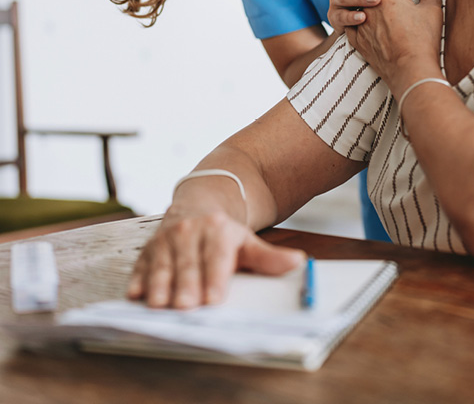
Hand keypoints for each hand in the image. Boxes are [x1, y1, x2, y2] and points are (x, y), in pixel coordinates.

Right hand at [128, 208, 304, 308]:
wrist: (197, 205)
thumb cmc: (223, 234)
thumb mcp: (247, 242)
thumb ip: (268, 257)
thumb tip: (298, 262)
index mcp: (218, 230)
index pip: (217, 257)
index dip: (214, 279)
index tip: (214, 299)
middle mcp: (190, 232)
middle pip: (188, 264)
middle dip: (186, 286)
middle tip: (184, 307)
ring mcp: (166, 240)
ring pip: (163, 264)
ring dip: (160, 284)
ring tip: (158, 304)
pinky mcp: (147, 249)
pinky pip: (141, 265)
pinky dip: (138, 279)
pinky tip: (135, 293)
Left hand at [345, 0, 442, 87]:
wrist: (409, 70)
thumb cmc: (422, 40)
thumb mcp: (432, 11)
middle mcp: (370, 4)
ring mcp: (361, 22)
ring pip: (363, 4)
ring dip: (375, 1)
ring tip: (387, 4)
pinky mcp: (357, 39)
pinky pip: (355, 23)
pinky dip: (362, 19)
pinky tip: (370, 20)